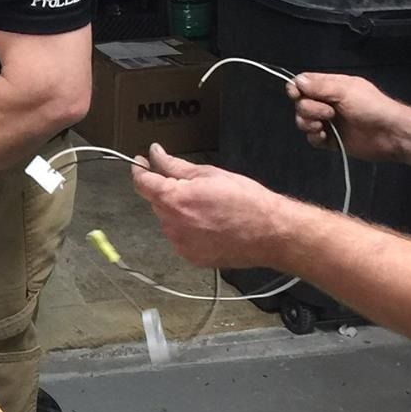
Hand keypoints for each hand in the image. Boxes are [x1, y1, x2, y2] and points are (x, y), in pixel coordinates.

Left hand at [131, 145, 289, 267]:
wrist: (271, 233)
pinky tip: (210, 224)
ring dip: (179, 211)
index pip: (143, 183)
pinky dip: (188, 229)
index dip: (140, 170)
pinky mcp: (191, 257)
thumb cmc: (246, 201)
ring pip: (168, 220)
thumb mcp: (209, 174)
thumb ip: (175, 165)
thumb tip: (155, 154)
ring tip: (209, 207)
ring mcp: (181, 244)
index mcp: (175, 200)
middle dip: (167, 191)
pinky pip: (180, 237)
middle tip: (193, 186)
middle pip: (156, 202)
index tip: (141, 163)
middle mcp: (173, 224)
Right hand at [287, 73, 405, 160]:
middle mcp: (326, 102)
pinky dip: (315, 138)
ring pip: (303, 121)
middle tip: (329, 113)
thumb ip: (320, 86)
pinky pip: (312, 138)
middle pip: (300, 104)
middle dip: (308, 109)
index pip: (303, 83)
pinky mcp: (330, 140)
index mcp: (330, 86)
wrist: (390, 134)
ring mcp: (328, 122)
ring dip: (309, 124)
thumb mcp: (346, 91)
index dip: (296, 89)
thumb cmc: (371, 107)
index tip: (297, 95)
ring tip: (324, 127)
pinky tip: (326, 138)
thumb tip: (296, 81)